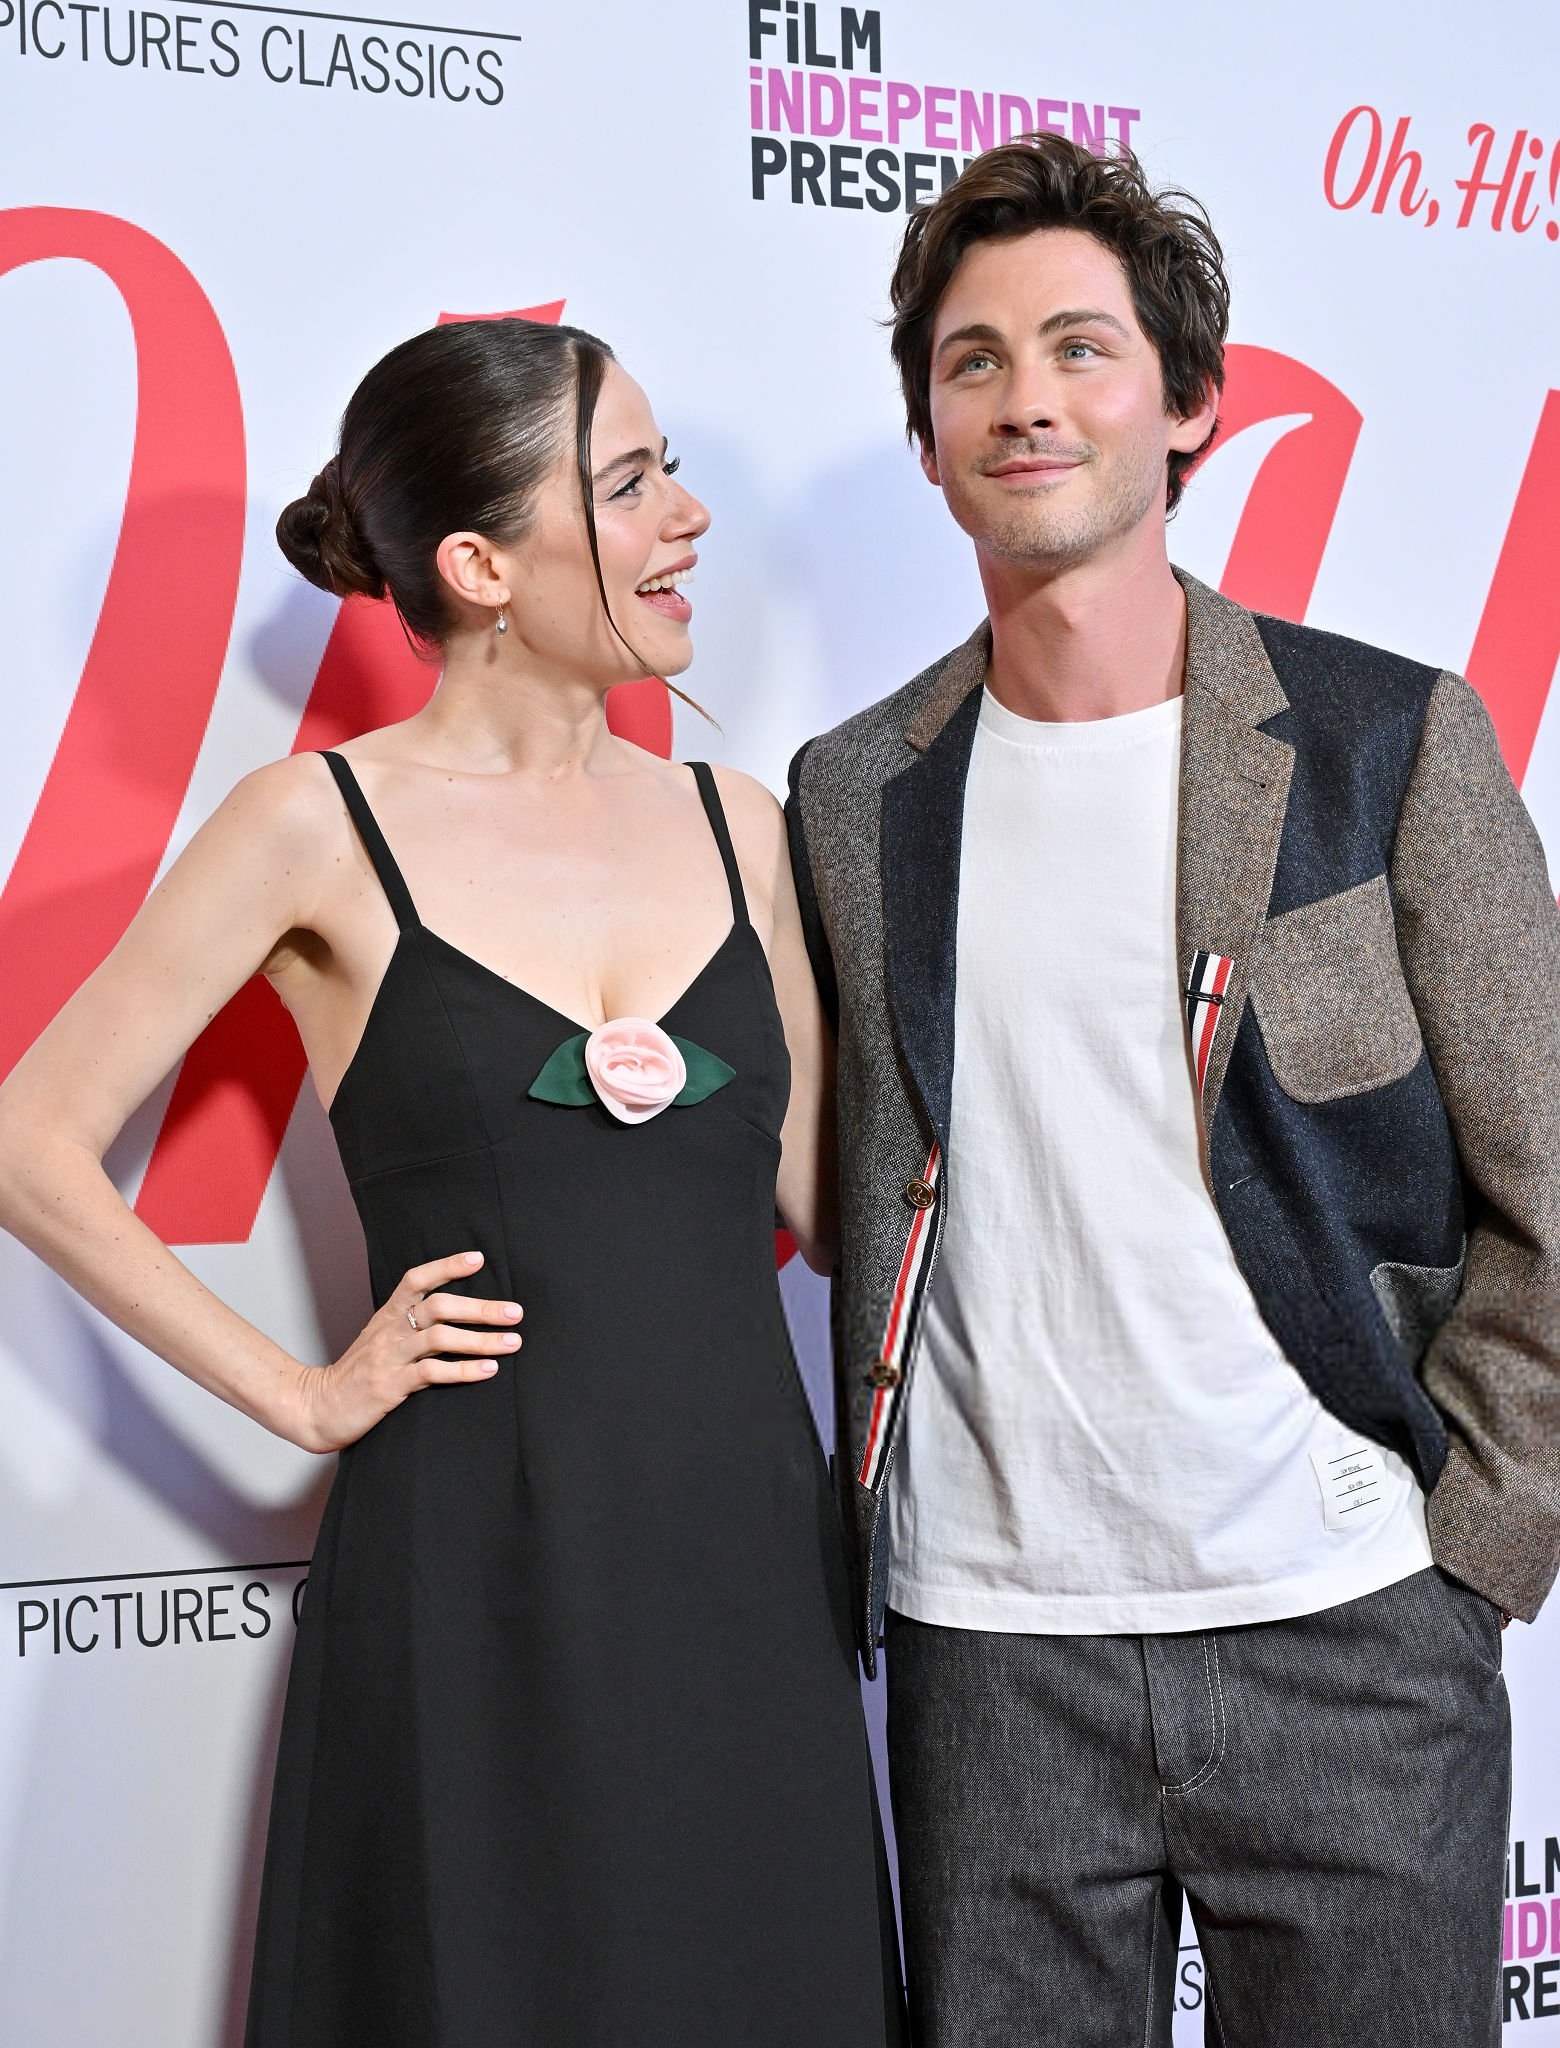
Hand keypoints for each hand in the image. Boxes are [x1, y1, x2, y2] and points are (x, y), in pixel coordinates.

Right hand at [285, 1251, 521, 1452]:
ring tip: (512, 1343)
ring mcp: (389, 1357)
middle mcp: (389, 1331)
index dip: (447, 1266)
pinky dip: (463, 1370)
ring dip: (481, 1340)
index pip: (416, 1279)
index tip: (479, 1259)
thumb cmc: (357, 1374)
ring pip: (440, 1338)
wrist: (318, 1407)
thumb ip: (410, 1326)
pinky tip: (487, 1371)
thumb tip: (455, 1315)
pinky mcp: (390, 1386)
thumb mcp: (381, 1341)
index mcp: (387, 1315)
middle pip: (439, 1306)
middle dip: (481, 1308)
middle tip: (515, 1312)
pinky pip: (432, 1373)